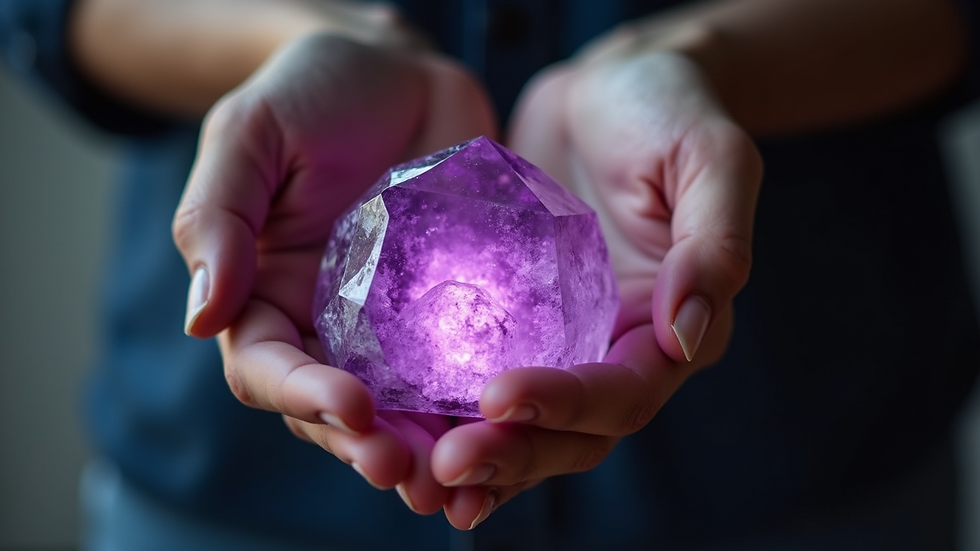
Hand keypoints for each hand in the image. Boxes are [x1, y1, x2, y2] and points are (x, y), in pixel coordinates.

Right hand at [173, 33, 495, 513]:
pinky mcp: (455, 309)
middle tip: (409, 472)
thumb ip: (219, 219)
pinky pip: (467, 364)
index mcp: (266, 299)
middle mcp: (329, 326)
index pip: (270, 368)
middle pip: (339, 410)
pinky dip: (483, 402)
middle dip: (370, 445)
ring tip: (460, 476)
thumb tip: (201, 318)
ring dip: (428, 447)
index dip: (304, 396)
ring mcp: (395, 325)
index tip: (351, 407)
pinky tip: (514, 423)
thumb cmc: (311, 92)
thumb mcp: (251, 136)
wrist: (397, 70)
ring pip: (405, 405)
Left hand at [432, 50, 761, 528]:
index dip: (567, 405)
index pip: (624, 391)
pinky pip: (478, 375)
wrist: (605, 90)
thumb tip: (687, 334)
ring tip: (416, 479)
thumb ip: (714, 242)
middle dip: (514, 455)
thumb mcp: (709, 156)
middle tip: (446, 465)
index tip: (500, 396)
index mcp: (673, 327)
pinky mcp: (516, 321)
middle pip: (572, 432)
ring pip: (525, 426)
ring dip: (479, 458)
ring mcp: (564, 341)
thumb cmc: (666, 110)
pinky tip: (397, 429)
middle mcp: (619, 350)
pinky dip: (444, 412)